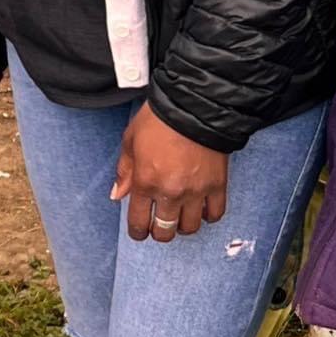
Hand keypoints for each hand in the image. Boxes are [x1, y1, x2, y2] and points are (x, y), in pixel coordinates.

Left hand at [112, 103, 228, 242]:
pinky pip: (215, 213)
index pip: (139, 222)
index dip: (138, 232)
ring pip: (190, 227)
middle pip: (164, 231)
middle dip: (159, 232)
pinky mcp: (217, 185)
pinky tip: (202, 207)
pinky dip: (208, 215)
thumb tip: (118, 194)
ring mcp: (195, 191)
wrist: (195, 104)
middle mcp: (170, 192)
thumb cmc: (160, 118)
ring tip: (181, 215)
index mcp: (145, 182)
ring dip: (183, 225)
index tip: (140, 231)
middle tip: (160, 224)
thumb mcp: (131, 139)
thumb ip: (124, 171)